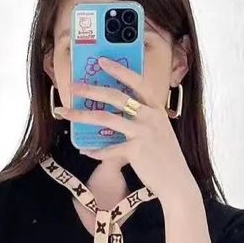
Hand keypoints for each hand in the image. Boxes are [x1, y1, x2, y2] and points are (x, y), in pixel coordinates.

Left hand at [55, 57, 196, 202]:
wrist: (177, 181)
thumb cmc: (165, 157)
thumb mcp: (159, 131)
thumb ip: (143, 120)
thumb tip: (116, 115)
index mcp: (156, 108)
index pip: (137, 82)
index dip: (119, 70)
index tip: (102, 61)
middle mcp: (150, 116)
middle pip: (116, 96)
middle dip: (91, 89)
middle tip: (72, 86)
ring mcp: (143, 132)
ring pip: (105, 118)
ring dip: (82, 115)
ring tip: (66, 113)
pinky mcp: (136, 150)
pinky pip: (109, 149)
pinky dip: (96, 151)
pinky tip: (86, 151)